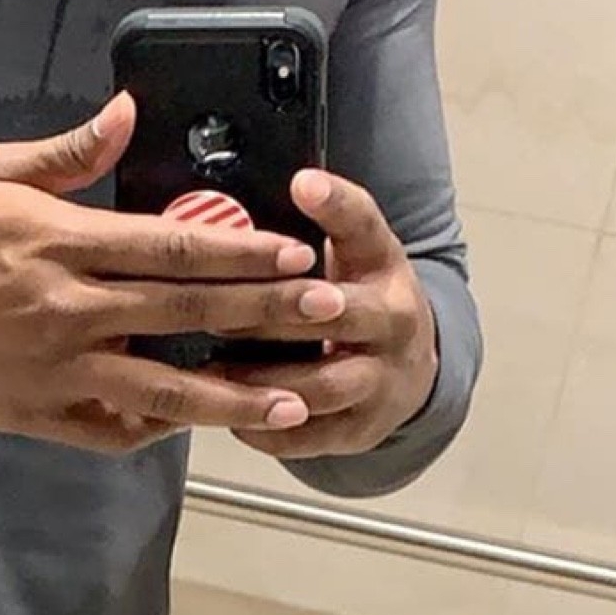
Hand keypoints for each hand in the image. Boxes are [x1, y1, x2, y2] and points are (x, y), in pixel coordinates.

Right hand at [0, 95, 343, 455]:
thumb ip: (70, 151)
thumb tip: (130, 111)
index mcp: (63, 243)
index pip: (171, 246)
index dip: (240, 248)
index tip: (295, 250)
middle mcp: (71, 309)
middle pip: (186, 311)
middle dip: (264, 311)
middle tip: (327, 310)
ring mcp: (60, 369)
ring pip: (165, 389)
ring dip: (235, 396)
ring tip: (295, 403)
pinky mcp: (44, 414)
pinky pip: (116, 429)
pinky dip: (163, 429)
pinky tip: (205, 426)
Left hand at [228, 170, 438, 460]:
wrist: (407, 364)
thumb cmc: (355, 290)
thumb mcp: (351, 244)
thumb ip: (323, 212)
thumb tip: (287, 177)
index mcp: (382, 261)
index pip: (364, 224)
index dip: (334, 204)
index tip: (300, 183)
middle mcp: (392, 319)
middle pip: (335, 312)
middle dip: (273, 312)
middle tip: (214, 310)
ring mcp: (383, 380)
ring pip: (322, 384)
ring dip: (262, 379)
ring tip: (209, 369)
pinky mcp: (362, 429)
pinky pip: (311, 437)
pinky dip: (265, 428)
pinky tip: (223, 412)